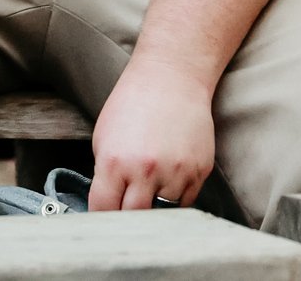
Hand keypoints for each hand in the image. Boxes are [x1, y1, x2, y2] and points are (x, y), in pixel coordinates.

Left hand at [90, 58, 215, 211]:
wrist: (171, 79)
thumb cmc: (132, 104)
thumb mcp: (104, 137)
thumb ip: (106, 174)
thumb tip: (108, 203)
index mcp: (115, 162)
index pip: (104, 209)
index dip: (100, 218)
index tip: (101, 222)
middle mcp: (146, 172)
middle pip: (135, 219)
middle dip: (127, 219)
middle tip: (124, 216)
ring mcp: (176, 174)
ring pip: (164, 214)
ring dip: (154, 210)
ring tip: (148, 196)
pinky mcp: (199, 172)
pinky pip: (186, 202)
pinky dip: (175, 201)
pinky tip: (167, 185)